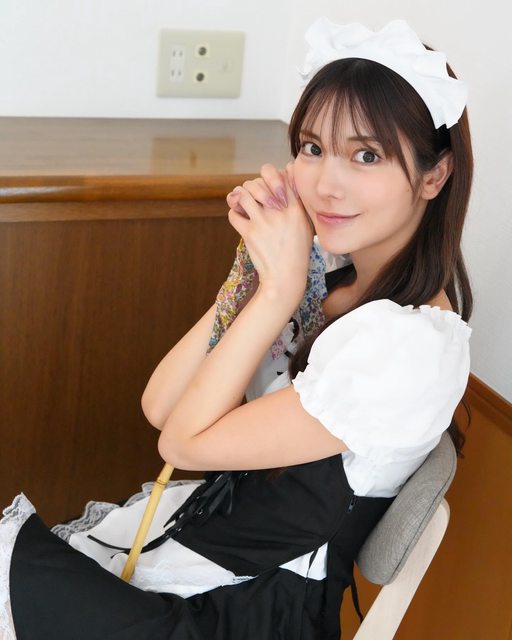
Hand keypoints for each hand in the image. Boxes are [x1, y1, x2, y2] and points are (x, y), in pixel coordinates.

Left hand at [226, 163, 312, 305]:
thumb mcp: (305, 223)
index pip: (279, 175)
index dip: (268, 175)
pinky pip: (234, 214)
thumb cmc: (297, 250)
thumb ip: (298, 198)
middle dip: (251, 187)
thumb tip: (288, 168)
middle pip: (257, 182)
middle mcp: (279, 212)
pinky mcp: (250, 233)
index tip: (266, 183)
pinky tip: (240, 218)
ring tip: (243, 204)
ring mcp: (264, 222)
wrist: (286, 276)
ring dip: (240, 197)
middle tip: (251, 196)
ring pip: (244, 194)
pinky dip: (234, 214)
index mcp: (295, 208)